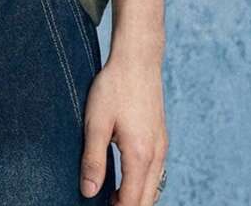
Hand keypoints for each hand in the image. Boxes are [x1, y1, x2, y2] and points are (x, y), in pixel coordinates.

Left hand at [78, 49, 168, 205]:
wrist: (138, 59)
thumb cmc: (114, 87)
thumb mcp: (96, 122)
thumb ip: (93, 159)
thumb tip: (88, 192)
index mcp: (140, 155)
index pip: (131, 202)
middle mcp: (157, 155)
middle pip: (146, 200)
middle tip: (104, 204)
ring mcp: (162, 146)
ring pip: (154, 188)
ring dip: (136, 198)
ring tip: (111, 198)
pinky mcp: (161, 138)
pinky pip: (156, 173)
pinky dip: (143, 184)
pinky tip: (126, 178)